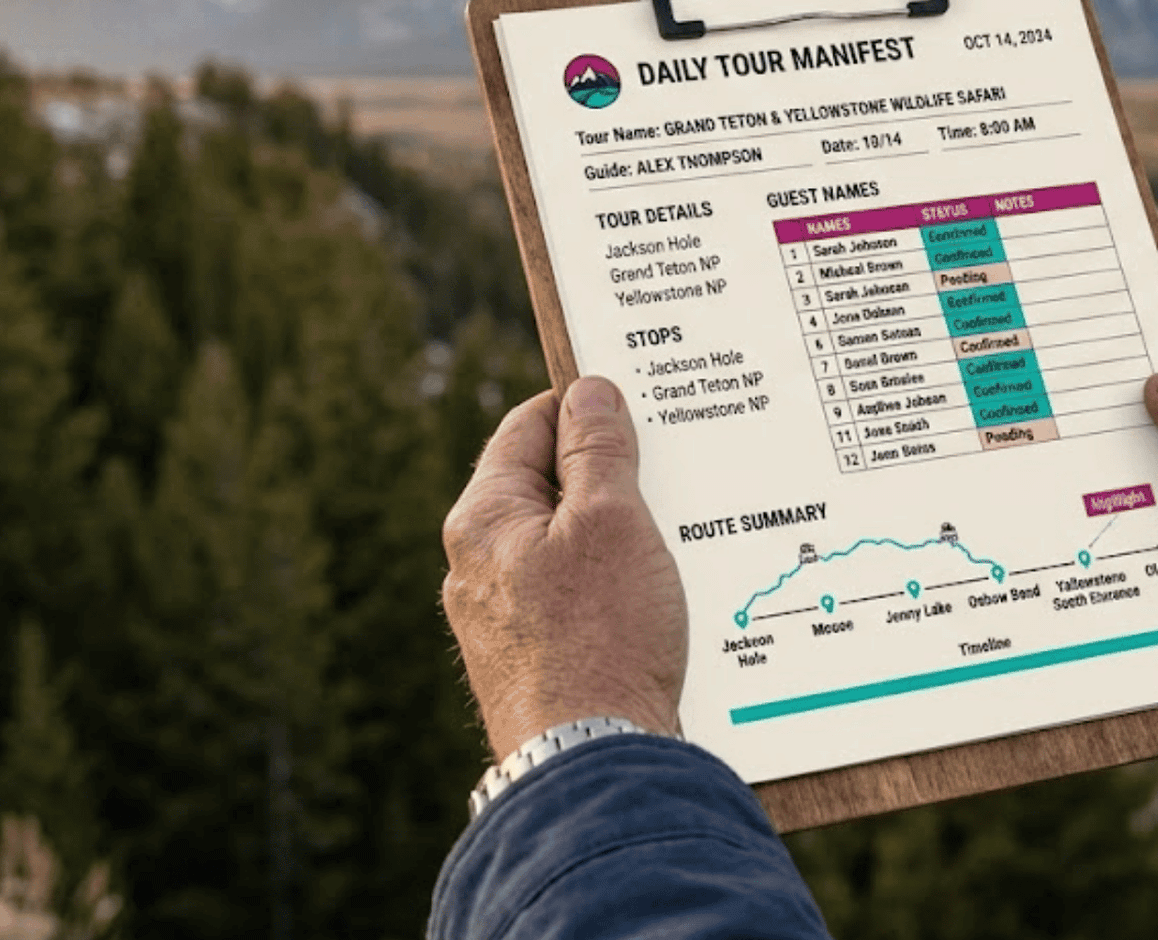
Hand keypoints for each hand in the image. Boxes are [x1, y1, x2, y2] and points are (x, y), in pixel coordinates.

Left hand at [441, 377, 686, 757]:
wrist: (594, 765)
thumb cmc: (600, 639)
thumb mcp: (610, 520)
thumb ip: (598, 448)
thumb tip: (588, 392)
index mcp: (483, 519)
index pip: (529, 426)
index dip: (586, 406)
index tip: (639, 403)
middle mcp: (481, 567)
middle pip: (552, 486)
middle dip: (613, 476)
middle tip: (671, 471)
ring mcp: (506, 619)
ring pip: (572, 547)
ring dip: (624, 536)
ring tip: (676, 540)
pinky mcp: (538, 661)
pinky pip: (581, 599)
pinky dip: (621, 587)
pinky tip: (662, 599)